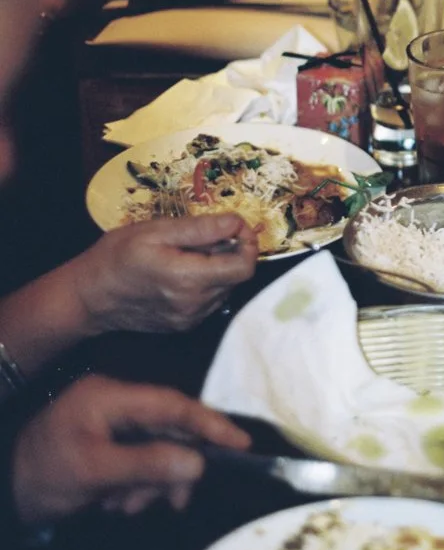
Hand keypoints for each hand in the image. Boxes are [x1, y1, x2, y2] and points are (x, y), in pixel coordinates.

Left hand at [11, 375, 249, 524]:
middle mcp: (116, 404)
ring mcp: (113, 425)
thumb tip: (199, 462)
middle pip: (169, 430)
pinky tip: (117, 503)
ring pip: (158, 451)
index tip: (241, 444)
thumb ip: (148, 463)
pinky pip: (142, 463)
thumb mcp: (94, 472)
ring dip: (152, 484)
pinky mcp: (110, 446)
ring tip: (125, 507)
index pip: (172, 405)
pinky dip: (138, 486)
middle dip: (172, 468)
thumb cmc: (44, 476)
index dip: (209, 423)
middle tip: (175, 501)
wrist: (5, 495)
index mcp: (111, 396)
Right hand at [67, 213, 257, 336]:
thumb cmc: (117, 257)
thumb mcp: (156, 231)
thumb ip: (200, 229)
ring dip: (219, 268)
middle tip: (207, 235)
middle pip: (238, 277)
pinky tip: (182, 272)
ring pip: (226, 289)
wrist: (89, 297)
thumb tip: (236, 222)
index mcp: (189, 279)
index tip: (235, 227)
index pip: (245, 267)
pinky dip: (207, 283)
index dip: (248, 243)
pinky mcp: (184, 326)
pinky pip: (211, 301)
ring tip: (189, 253)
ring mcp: (191, 319)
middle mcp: (196, 305)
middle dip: (232, 252)